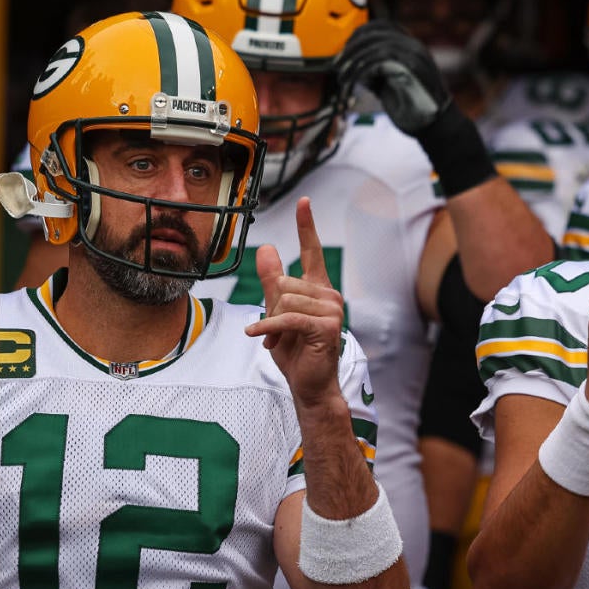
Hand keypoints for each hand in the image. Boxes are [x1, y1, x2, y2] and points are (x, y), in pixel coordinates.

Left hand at [245, 197, 344, 407]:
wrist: (310, 386)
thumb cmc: (295, 351)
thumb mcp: (276, 312)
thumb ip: (271, 282)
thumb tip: (266, 247)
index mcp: (318, 288)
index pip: (311, 251)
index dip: (306, 226)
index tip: (304, 202)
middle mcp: (329, 294)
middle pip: (284, 283)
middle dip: (271, 309)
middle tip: (274, 332)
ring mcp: (331, 310)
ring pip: (285, 299)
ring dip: (272, 322)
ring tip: (277, 341)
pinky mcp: (326, 326)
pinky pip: (288, 318)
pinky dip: (268, 328)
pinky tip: (257, 336)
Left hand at [334, 20, 450, 134]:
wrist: (436, 127)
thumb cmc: (413, 108)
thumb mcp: (391, 83)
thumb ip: (376, 71)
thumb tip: (351, 64)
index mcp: (411, 47)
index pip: (383, 26)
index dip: (360, 34)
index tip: (345, 50)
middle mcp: (414, 47)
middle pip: (376, 33)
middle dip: (352, 48)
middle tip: (338, 65)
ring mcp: (415, 57)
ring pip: (376, 46)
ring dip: (354, 61)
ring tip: (343, 78)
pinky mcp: (411, 70)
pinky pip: (380, 61)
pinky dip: (362, 70)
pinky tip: (355, 81)